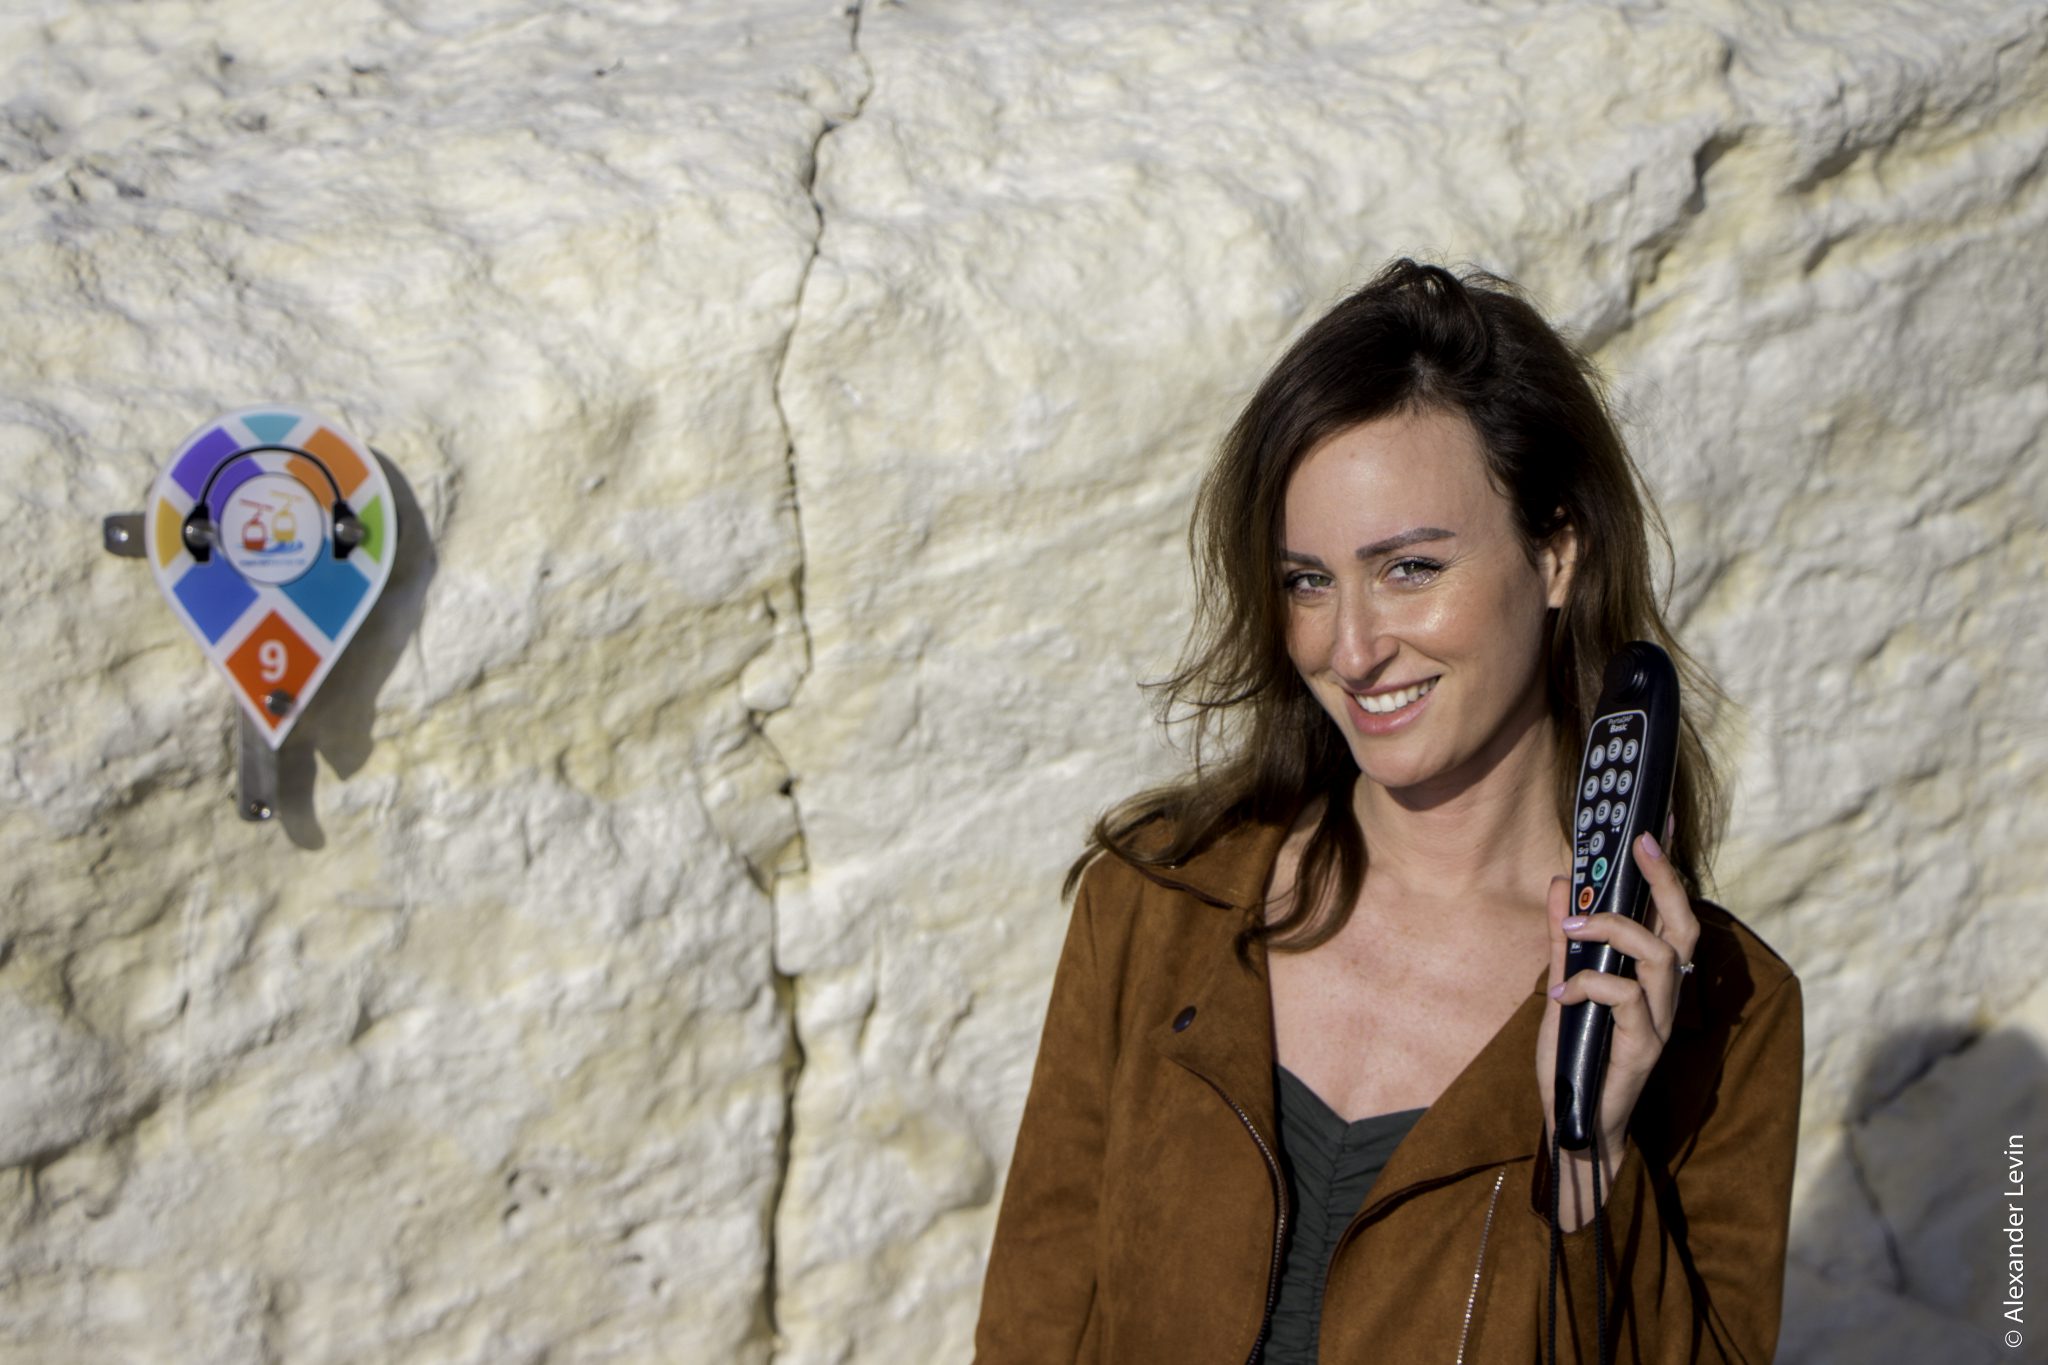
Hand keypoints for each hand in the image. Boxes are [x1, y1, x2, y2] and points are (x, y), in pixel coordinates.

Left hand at [1533, 827, 1698, 1228]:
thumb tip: (1557, 885)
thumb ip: (1562, 941)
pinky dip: (1592, 984)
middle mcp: (1665, 995)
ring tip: (1572, 929)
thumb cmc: (1573, 1059)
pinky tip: (1561, 993)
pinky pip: (1629, 999)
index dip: (1668, 871)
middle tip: (1638, 844)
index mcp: (1650, 977)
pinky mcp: (1644, 1049)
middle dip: (1665, 880)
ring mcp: (1659, 1022)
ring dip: (1615, 931)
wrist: (1572, 1125)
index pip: (1670, 914)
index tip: (1652, 825)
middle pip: (1684, 925)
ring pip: (1662, 956)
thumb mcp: (1560, 987)